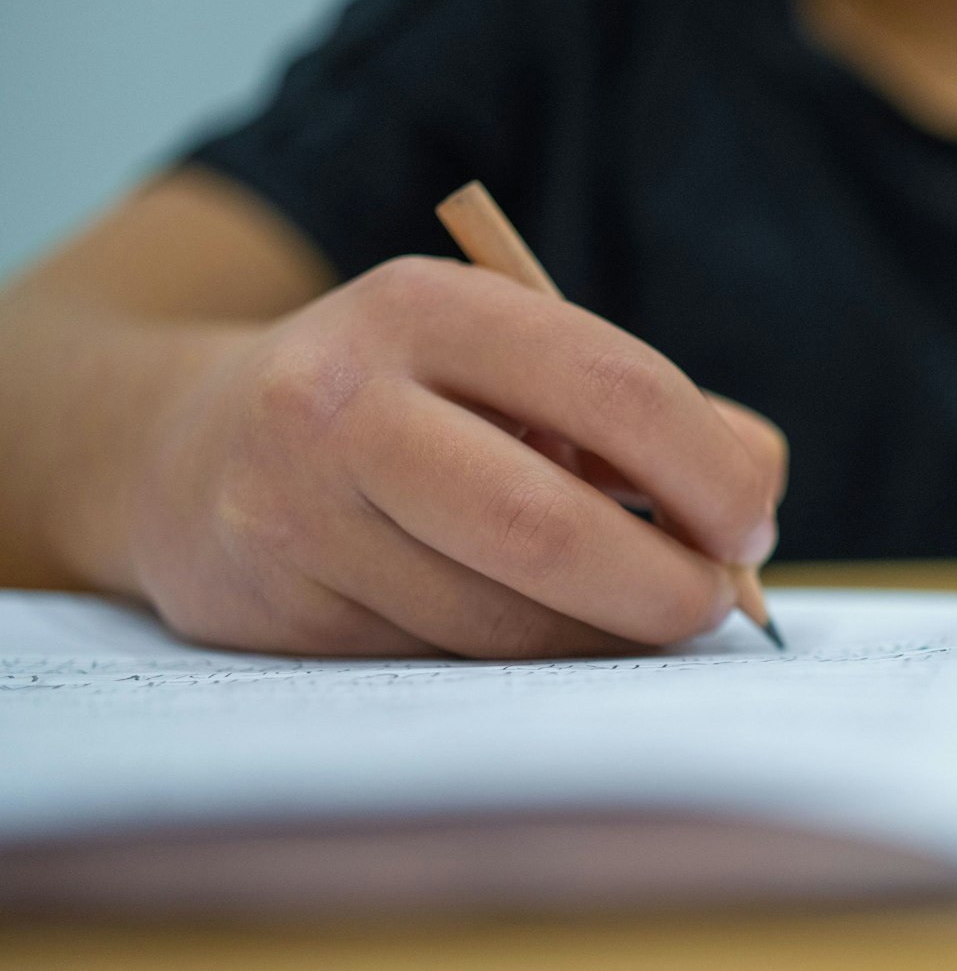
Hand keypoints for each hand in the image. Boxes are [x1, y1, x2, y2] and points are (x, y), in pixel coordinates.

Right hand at [116, 257, 784, 657]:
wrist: (186, 448)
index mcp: (425, 306)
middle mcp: (341, 403)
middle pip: (546, 528)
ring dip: (603, 639)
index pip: (612, 388)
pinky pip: (445, 664)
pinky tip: (547, 631)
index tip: (752, 524)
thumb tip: (756, 498)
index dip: (708, 472)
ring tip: (641, 617)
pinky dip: (527, 664)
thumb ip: (647, 411)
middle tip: (718, 603)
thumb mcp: (512, 358)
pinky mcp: (276, 612)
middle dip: (665, 586)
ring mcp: (294, 514)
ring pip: (498, 621)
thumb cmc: (408, 401)